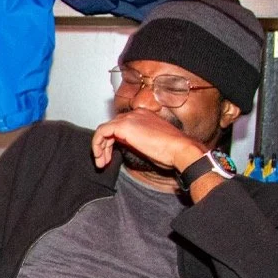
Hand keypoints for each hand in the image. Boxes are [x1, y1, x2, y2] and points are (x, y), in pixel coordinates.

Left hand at [91, 110, 205, 172]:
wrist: (179, 150)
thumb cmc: (170, 151)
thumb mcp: (148, 144)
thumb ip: (134, 141)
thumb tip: (121, 146)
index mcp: (143, 116)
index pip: (120, 126)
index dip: (112, 142)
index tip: (111, 157)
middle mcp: (135, 113)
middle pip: (111, 128)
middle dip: (104, 146)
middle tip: (104, 162)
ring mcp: (129, 118)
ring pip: (104, 130)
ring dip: (100, 148)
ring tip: (101, 163)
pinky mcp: (123, 125)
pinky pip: (101, 132)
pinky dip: (97, 145)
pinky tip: (101, 157)